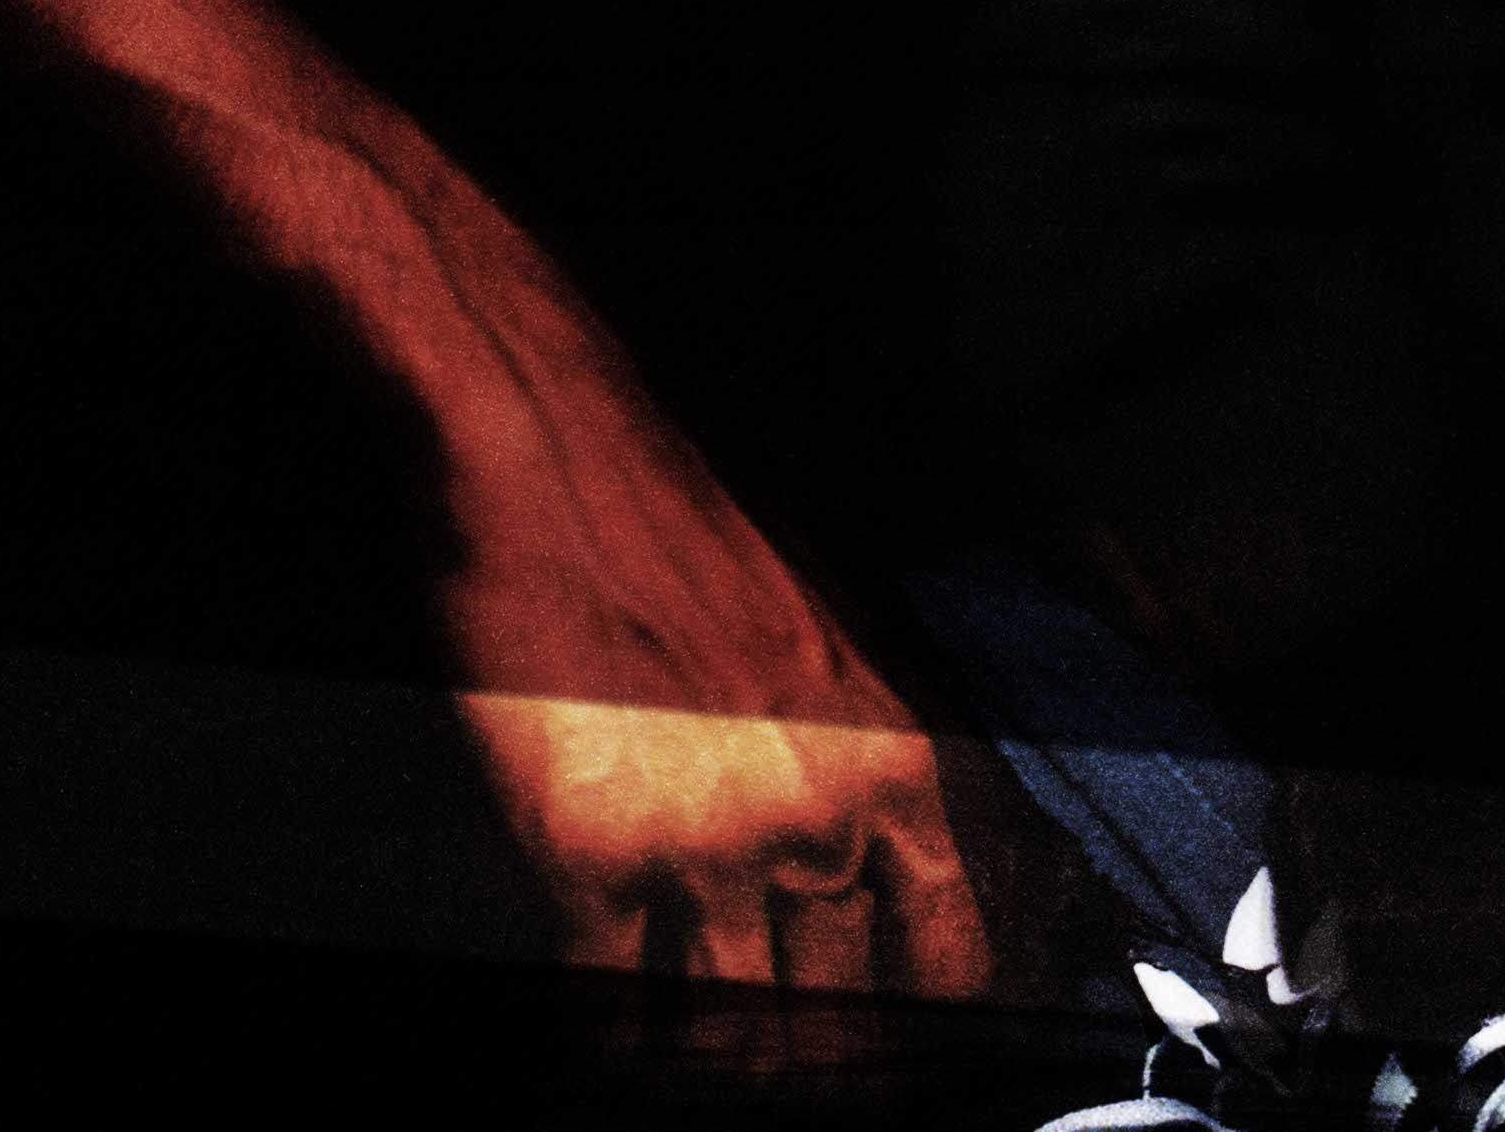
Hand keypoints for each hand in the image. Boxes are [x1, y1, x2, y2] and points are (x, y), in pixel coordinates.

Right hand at [427, 346, 992, 996]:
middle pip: (840, 1013)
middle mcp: (814, 814)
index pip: (950, 956)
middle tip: (778, 1057)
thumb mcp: (818, 641)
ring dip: (711, 1055)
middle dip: (807, 1053)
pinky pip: (610, 1012)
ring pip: (735, 1029)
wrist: (553, 447)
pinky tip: (605, 1042)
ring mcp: (703, 844)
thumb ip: (847, 769)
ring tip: (691, 1056)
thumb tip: (853, 885)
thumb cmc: (675, 528)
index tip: (891, 1053)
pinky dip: (609, 1041)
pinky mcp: (589, 856)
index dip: (921, 1028)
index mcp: (888, 758)